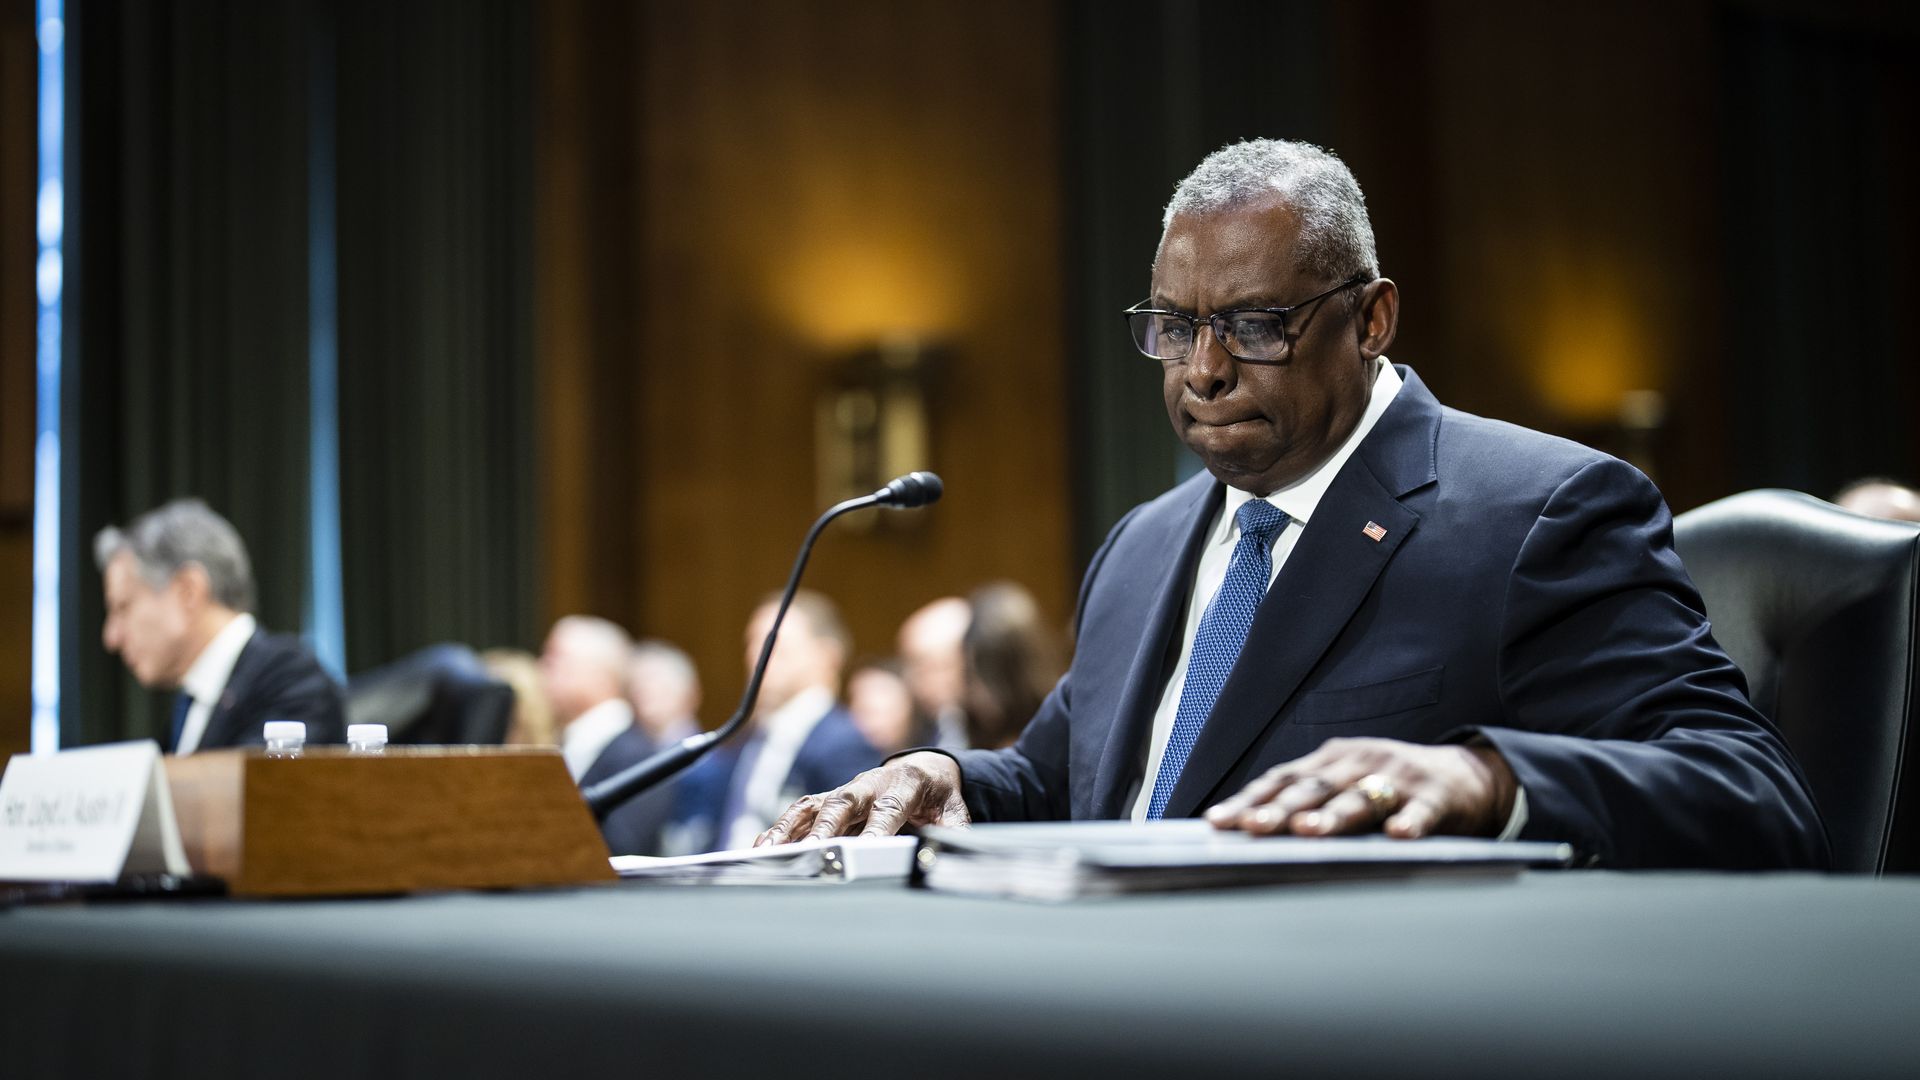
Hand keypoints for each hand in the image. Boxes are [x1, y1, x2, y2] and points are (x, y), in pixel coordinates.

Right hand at [754, 751, 970, 845]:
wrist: (925, 769)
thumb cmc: (940, 797)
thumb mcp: (957, 812)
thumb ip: (956, 833)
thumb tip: (952, 856)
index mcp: (905, 784)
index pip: (890, 808)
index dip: (878, 829)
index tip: (867, 852)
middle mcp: (869, 783)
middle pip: (844, 802)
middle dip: (827, 828)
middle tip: (814, 853)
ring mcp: (845, 790)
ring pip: (813, 806)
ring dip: (791, 829)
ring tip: (770, 854)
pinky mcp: (829, 799)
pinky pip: (799, 812)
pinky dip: (780, 830)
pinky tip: (763, 850)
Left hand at [1203, 737, 1516, 838]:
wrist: (1467, 775)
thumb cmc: (1393, 785)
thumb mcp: (1347, 783)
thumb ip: (1307, 802)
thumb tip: (1249, 830)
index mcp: (1331, 760)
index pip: (1282, 780)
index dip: (1250, 800)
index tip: (1218, 822)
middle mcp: (1359, 762)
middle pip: (1314, 788)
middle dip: (1281, 809)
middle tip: (1252, 827)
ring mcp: (1399, 776)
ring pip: (1361, 798)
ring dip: (1335, 816)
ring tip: (1311, 832)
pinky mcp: (1437, 795)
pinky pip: (1422, 811)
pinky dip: (1410, 823)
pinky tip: (1399, 836)